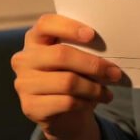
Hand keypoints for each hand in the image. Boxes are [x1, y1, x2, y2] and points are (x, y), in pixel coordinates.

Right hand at [11, 14, 121, 139]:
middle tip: (115, 73)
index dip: (69, 27)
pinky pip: (65, 102)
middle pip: (61, 54)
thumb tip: (109, 47)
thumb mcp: (75, 58)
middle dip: (93, 64)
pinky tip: (94, 102)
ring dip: (93, 88)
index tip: (92, 35)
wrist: (62, 115)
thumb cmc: (71, 76)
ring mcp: (24, 84)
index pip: (46, 24)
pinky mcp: (30, 106)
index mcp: (35, 39)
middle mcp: (24, 59)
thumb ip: (83, 48)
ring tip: (107, 92)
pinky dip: (85, 102)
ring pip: (66, 82)